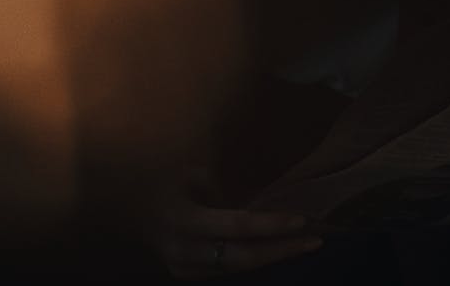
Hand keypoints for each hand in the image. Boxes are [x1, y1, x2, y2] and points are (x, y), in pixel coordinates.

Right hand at [152, 181, 322, 278]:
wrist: (134, 209)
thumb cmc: (166, 182)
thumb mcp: (192, 174)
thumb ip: (221, 191)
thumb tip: (259, 202)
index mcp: (184, 220)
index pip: (236, 226)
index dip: (271, 225)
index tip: (302, 219)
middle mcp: (184, 252)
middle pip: (242, 257)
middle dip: (281, 250)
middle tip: (315, 239)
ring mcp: (184, 270)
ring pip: (238, 269)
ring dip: (273, 257)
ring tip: (305, 244)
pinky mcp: (188, 276)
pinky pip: (228, 271)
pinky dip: (256, 260)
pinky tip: (279, 250)